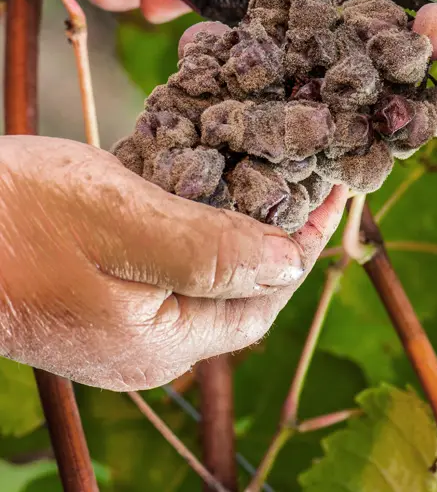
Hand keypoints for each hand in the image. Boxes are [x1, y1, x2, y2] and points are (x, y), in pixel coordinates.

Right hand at [0, 135, 345, 391]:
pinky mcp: (97, 290)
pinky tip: (198, 179)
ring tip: (264, 166)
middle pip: (237, 286)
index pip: (262, 294)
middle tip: (305, 171)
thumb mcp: (125, 224)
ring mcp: (119, 318)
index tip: (334, 187)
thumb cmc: (17, 217)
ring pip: (202, 269)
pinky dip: (191, 218)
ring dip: (236, 218)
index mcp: (162, 339)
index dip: (304, 240)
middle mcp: (147, 342)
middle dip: (276, 228)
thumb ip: (211, 252)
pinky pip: (164, 258)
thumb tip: (289, 263)